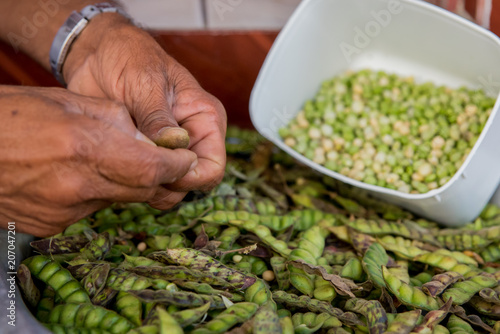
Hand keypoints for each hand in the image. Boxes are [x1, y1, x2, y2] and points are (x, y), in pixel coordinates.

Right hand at [0, 86, 196, 236]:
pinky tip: (77, 175)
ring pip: (118, 201)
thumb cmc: (11, 115)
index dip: (177, 166)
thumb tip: (150, 139)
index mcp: (85, 148)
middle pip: (143, 191)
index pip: (154, 169)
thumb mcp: (70, 102)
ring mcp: (63, 212)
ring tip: (104, 159)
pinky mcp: (51, 226)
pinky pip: (91, 211)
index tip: (186, 160)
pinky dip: (97, 193)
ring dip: (125, 183)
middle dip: (158, 176)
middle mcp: (77, 188)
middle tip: (162, 160)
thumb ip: (118, 122)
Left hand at [64, 14, 226, 208]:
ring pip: (168, 188)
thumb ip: (158, 117)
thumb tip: (173, 146)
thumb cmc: (129, 57)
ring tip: (121, 164)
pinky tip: (113, 165)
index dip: (190, 177)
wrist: (96, 53)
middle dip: (165, 184)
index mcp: (204, 119)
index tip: (160, 169)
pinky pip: (144, 182)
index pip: (213, 167)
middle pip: (191, 183)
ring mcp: (166, 150)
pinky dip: (130, 182)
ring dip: (146, 184)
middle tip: (133, 168)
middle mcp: (191, 139)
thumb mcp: (146, 82)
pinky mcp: (144, 156)